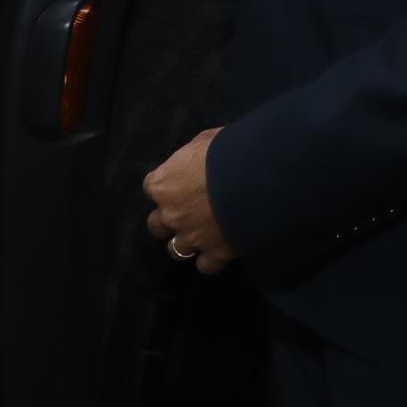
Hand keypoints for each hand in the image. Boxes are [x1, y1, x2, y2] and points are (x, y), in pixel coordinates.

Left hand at [142, 127, 234, 274]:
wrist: (254, 179)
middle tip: (186, 212)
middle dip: (169, 220)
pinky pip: (205, 265)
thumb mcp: (204, 141)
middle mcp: (170, 215)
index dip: (167, 186)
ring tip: (201, 235)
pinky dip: (211, 259)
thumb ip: (193, 156)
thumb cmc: (226, 152)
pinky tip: (220, 250)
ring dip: (186, 243)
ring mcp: (190, 238)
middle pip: (157, 225)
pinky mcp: (214, 254)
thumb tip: (196, 162)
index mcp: (163, 185)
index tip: (179, 182)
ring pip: (176, 250)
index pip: (152, 187)